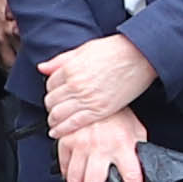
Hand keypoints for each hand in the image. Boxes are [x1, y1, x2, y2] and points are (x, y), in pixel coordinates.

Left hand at [42, 34, 156, 135]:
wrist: (140, 57)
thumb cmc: (116, 50)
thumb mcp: (84, 49)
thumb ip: (61, 60)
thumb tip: (42, 67)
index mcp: (71, 68)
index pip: (50, 84)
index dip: (51, 89)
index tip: (55, 93)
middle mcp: (76, 85)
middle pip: (51, 101)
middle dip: (50, 106)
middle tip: (53, 108)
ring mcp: (88, 99)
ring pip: (59, 114)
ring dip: (53, 120)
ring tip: (54, 122)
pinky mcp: (100, 110)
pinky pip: (74, 123)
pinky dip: (62, 130)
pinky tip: (58, 132)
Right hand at [55, 107, 149, 181]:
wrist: (96, 91)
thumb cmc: (118, 113)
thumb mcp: (136, 130)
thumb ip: (138, 150)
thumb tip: (143, 169)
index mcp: (123, 145)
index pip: (132, 178)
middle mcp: (102, 147)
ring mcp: (81, 144)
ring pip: (75, 181)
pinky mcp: (67, 140)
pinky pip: (64, 167)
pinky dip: (67, 178)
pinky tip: (73, 178)